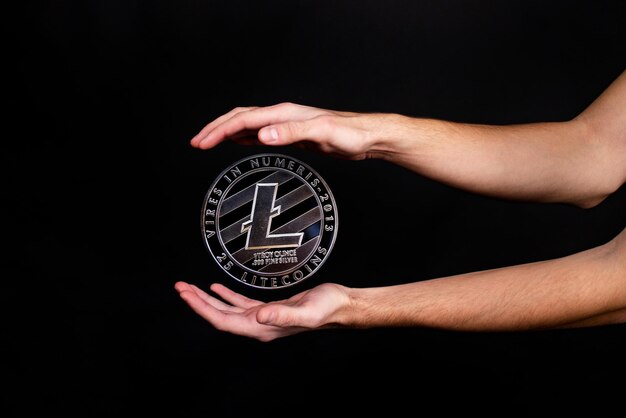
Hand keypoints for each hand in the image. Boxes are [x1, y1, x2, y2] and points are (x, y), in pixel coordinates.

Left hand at [174, 281, 350, 341]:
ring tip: (190, 287)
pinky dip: (225, 296)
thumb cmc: (326, 308)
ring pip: (227, 309)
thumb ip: (283, 315)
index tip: (186, 294)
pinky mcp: (269, 309)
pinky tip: (216, 287)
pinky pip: (240, 304)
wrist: (340, 306)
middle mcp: (259, 325)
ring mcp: (263, 318)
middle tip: (180, 287)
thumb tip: (259, 315)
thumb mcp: (306, 311)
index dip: (202, 308)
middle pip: (219, 316)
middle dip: (198, 302)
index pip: (223, 321)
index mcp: (262, 328)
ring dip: (207, 299)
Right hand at [190, 102, 394, 159]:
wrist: (367, 137)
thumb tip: (261, 135)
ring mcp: (286, 124)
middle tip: (196, 143)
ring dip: (225, 132)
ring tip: (208, 142)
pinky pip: (259, 133)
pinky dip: (242, 137)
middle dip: (215, 129)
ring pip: (247, 124)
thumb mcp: (320, 133)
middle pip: (239, 118)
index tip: (201, 142)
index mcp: (284, 114)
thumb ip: (290, 133)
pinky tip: (238, 142)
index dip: (219, 131)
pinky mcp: (292, 134)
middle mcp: (282, 116)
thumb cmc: (349, 134)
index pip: (242, 120)